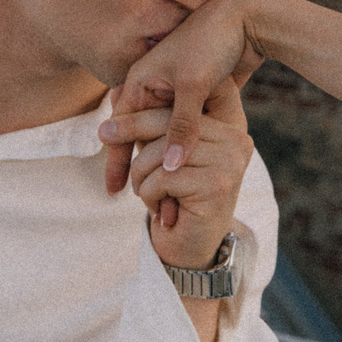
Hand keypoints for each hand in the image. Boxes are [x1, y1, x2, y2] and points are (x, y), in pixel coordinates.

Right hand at [100, 0, 264, 195]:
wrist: (246, 19)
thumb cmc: (213, 43)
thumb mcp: (193, 84)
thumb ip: (181, 126)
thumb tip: (169, 166)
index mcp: (141, 79)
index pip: (121, 128)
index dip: (116, 161)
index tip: (114, 191)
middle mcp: (152, 87)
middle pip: (138, 136)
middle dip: (138, 168)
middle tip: (136, 204)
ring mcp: (173, 93)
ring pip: (161, 136)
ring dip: (161, 162)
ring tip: (162, 196)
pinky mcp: (194, 97)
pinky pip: (183, 130)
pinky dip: (181, 151)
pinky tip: (184, 174)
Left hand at [122, 78, 252, 269]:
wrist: (190, 250)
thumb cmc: (175, 197)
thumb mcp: (166, 156)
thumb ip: (153, 126)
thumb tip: (116, 91)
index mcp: (229, 126)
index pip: (177, 109)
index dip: (140, 114)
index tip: (109, 124)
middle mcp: (236, 140)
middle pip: (168, 125)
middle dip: (129, 133)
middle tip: (105, 140)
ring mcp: (229, 163)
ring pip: (160, 153)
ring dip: (141, 177)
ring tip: (147, 193)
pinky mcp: (216, 186)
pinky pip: (162, 178)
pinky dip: (149, 195)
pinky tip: (161, 210)